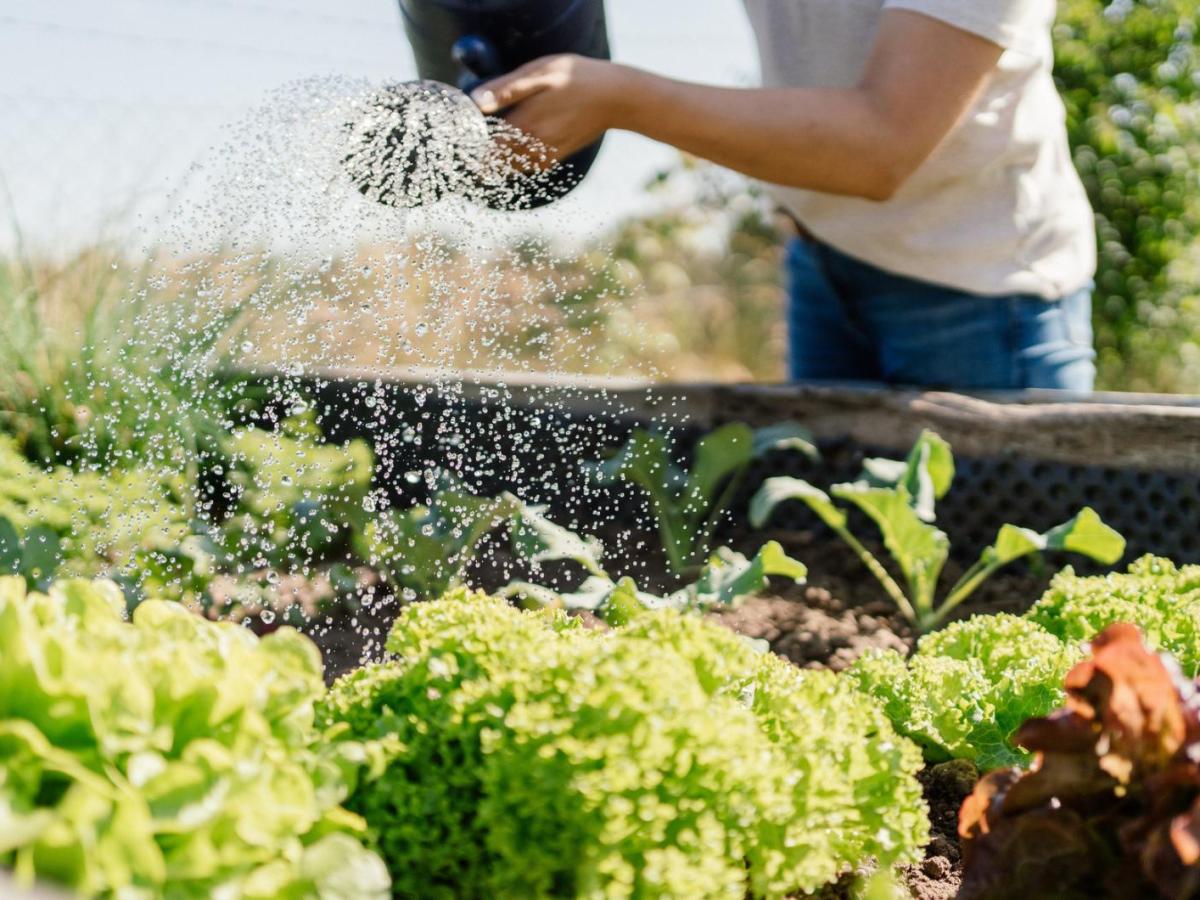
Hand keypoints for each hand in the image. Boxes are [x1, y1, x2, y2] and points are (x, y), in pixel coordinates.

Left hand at [471, 54, 632, 165]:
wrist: (615, 98)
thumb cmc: (576, 79)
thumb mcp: (538, 74)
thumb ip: (505, 90)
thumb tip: (475, 102)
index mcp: (522, 125)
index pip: (484, 148)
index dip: (469, 149)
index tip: (460, 145)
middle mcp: (532, 146)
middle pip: (495, 162)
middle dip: (480, 159)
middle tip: (467, 153)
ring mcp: (545, 155)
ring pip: (511, 167)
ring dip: (498, 162)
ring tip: (485, 153)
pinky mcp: (556, 157)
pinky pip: (528, 166)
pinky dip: (516, 162)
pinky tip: (513, 149)